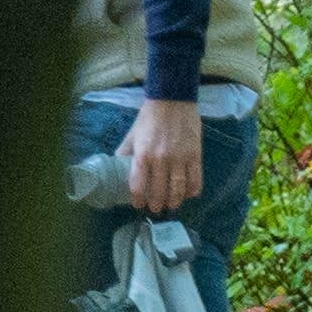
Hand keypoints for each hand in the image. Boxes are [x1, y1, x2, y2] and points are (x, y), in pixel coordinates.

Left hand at [120, 94, 204, 216]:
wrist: (172, 101)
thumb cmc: (149, 119)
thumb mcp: (132, 135)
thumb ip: (125, 154)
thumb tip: (116, 169)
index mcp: (142, 154)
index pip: (138, 186)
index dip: (138, 200)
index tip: (139, 205)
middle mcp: (161, 159)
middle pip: (159, 191)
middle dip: (157, 204)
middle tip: (156, 209)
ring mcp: (180, 158)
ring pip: (178, 189)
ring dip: (174, 201)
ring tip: (171, 205)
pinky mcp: (195, 155)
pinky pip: (195, 180)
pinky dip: (192, 191)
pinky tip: (188, 194)